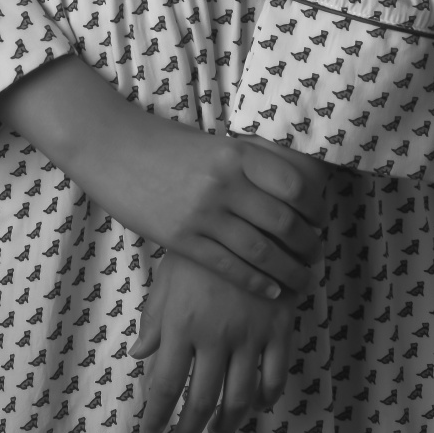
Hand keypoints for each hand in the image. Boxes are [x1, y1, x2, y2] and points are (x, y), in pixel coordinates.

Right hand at [0, 57, 328, 298]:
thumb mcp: (212, 143)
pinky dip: (258, 281)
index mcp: (235, 153)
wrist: (112, 148)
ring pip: (262, 250)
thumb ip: (246, 162)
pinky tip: (272, 289)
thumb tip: (290, 182)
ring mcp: (202, 213)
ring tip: (304, 279)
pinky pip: (230, 266)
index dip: (315, 206)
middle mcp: (224, 183)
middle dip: (308, 244)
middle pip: (284, 221)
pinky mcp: (182, 239)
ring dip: (290, 269)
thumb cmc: (164, 144)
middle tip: (317, 254)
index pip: (294, 184)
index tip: (321, 218)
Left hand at [132, 251, 294, 432]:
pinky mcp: (279, 328)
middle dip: (188, 429)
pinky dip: (266, 399)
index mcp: (182, 324)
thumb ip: (155, 318)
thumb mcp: (169, 275)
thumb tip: (139, 354)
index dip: (157, 416)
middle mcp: (215, 336)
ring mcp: (251, 335)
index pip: (165, 385)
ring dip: (227, 423)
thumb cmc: (203, 243)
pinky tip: (256, 405)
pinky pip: (275, 377)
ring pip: (240, 398)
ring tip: (216, 431)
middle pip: (202, 401)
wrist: (253, 214)